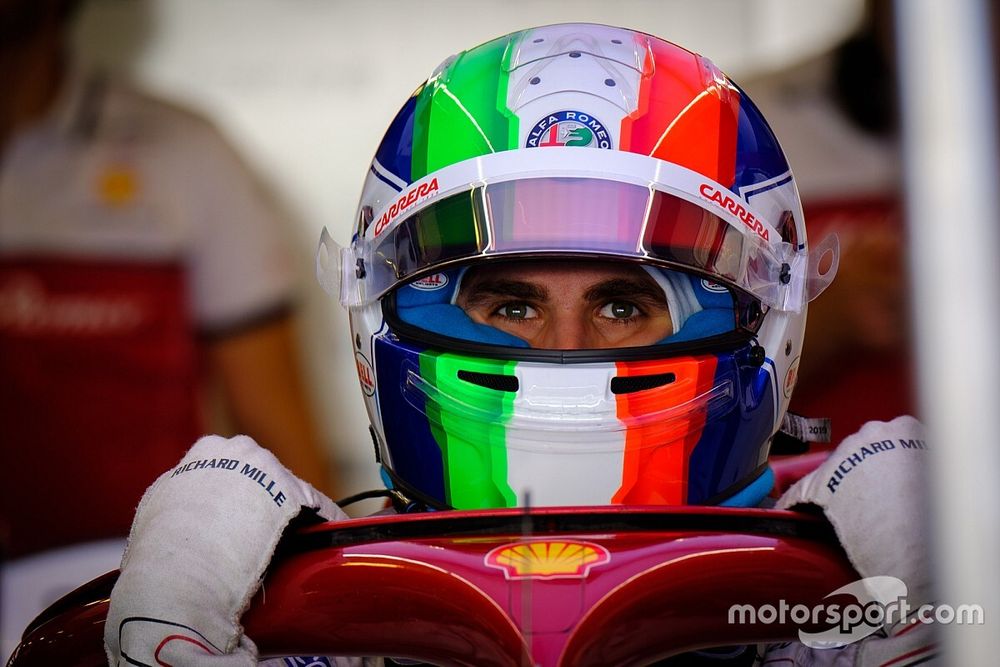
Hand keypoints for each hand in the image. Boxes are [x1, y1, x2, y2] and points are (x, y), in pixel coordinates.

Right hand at [104, 435, 345, 664]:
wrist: (183, 564)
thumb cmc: (161, 543)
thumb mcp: (157, 504)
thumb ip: (177, 492)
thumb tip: (182, 501)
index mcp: (207, 450)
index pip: (229, 465)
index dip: (234, 491)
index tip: (235, 512)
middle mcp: (244, 452)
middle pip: (263, 475)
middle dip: (265, 500)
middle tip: (262, 533)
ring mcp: (272, 471)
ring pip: (291, 490)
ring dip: (296, 512)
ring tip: (299, 540)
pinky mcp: (298, 495)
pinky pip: (319, 508)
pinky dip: (327, 522)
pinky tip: (331, 535)